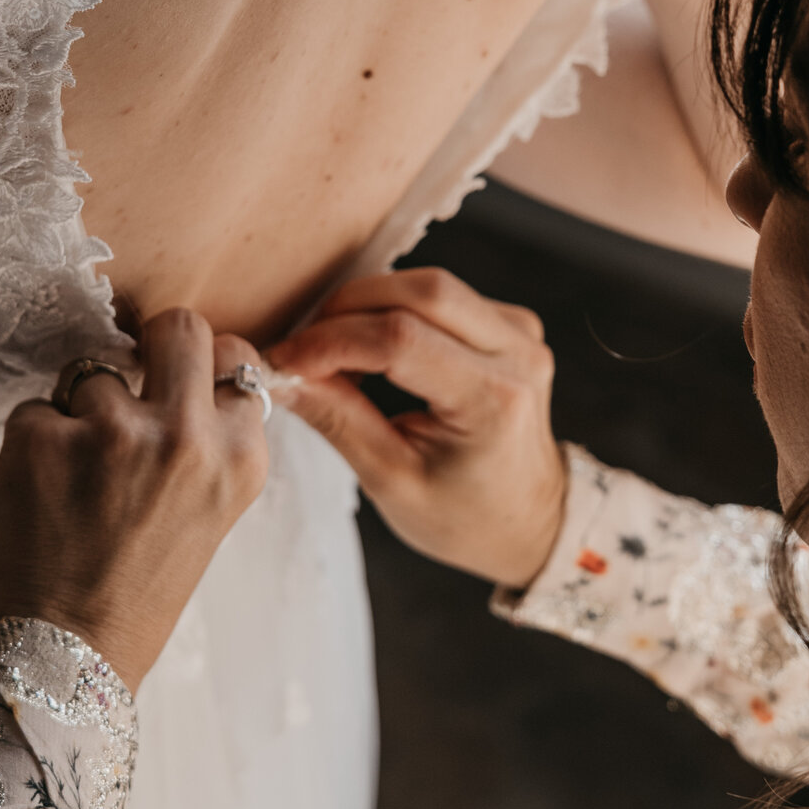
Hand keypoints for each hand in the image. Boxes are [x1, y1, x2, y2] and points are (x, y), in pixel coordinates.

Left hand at [0, 310, 269, 691]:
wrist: (66, 662)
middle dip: (149, 345)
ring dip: (78, 414)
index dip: (202, 365)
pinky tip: (42, 498)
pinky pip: (34, 410)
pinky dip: (31, 448)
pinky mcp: (42, 438)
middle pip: (178, 327)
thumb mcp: (210, 514)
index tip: (181, 380)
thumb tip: (195, 372)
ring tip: (77, 482)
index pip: (236, 359)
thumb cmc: (137, 593)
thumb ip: (211, 442)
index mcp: (239, 457)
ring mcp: (112, 432)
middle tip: (129, 384)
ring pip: (91, 373)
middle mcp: (186, 437)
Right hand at [267, 269, 566, 587]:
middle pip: (421, 291)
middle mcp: (518, 355)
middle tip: (304, 349)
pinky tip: (371, 347)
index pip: (400, 340)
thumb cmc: (464, 515)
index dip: (330, 342)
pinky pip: (444, 297)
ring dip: (369, 306)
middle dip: (346, 309)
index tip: (283, 361)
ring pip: (431, 286)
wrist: (528, 521)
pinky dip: (396, 309)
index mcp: (493, 402)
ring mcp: (522, 334)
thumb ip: (337, 418)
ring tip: (333, 352)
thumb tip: (281, 373)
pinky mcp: (512, 324)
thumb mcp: (391, 481)